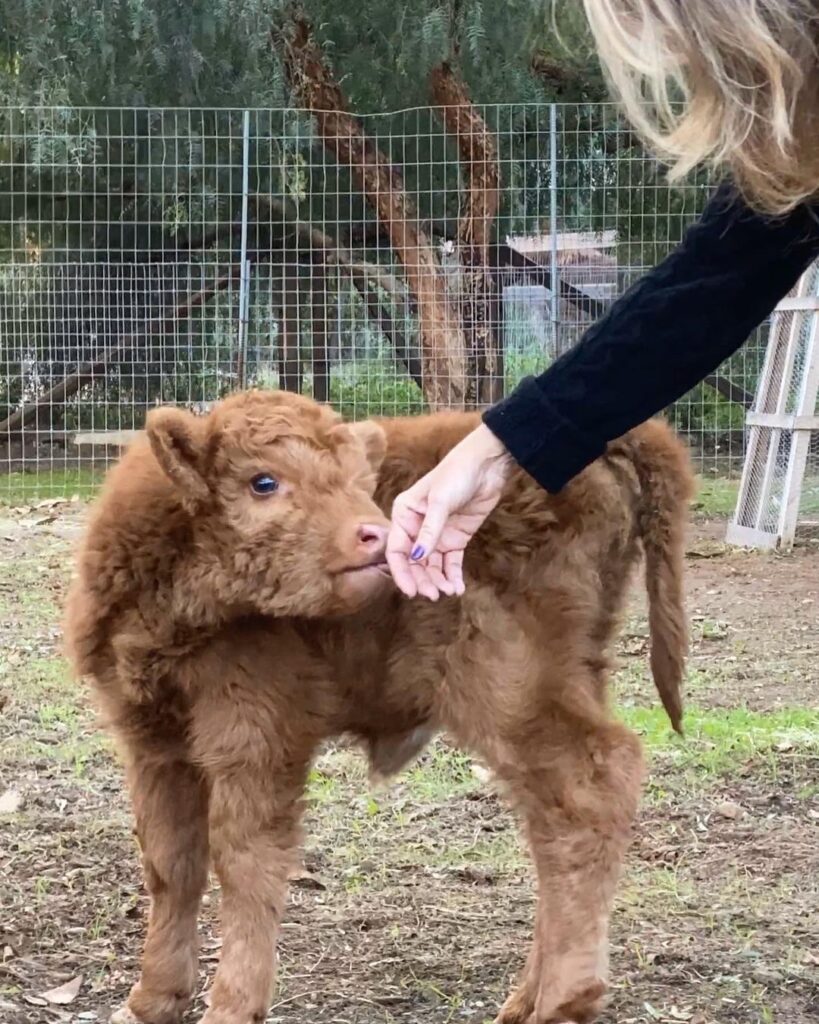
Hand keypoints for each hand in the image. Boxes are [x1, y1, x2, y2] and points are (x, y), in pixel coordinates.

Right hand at [386, 423, 512, 599]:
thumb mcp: (440, 501)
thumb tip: (418, 557)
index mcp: (404, 514)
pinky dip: (452, 576)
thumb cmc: (457, 474)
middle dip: (422, 580)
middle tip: (433, 596)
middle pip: (413, 562)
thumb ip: (430, 530)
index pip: (396, 549)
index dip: (401, 572)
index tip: (411, 591)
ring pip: (431, 565)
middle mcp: (416, 527)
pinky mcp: (455, 538)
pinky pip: (450, 563)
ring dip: (437, 581)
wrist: (487, 465)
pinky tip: (457, 588)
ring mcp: (436, 534)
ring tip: (448, 592)